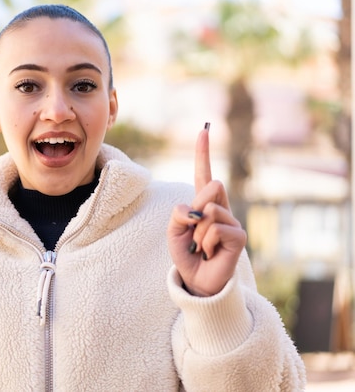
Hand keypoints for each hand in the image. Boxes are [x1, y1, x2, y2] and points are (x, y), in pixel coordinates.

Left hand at [167, 125, 246, 296]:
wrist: (197, 280)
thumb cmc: (186, 254)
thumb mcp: (174, 231)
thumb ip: (180, 214)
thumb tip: (198, 208)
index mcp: (203, 203)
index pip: (204, 175)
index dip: (204, 153)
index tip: (204, 130)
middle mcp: (220, 208)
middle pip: (211, 185)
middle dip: (196, 207)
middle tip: (194, 231)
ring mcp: (232, 220)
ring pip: (209, 211)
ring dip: (197, 233)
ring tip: (202, 247)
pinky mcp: (239, 236)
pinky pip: (215, 228)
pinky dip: (206, 242)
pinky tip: (210, 252)